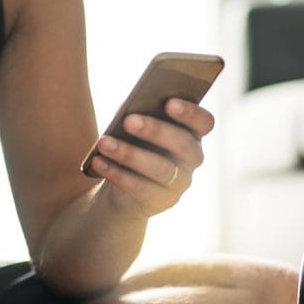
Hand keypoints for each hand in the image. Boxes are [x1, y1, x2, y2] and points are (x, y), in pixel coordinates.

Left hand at [90, 98, 214, 217]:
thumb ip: (143, 115)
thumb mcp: (141, 127)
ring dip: (130, 154)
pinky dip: (117, 173)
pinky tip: (99, 162)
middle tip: (128, 120)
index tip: (169, 102)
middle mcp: (192, 159)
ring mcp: (179, 183)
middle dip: (156, 131)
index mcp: (193, 133)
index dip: (191, 113)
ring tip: (104, 143)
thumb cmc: (135, 144)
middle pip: (183, 145)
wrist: (127, 188)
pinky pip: (140, 188)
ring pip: (160, 169)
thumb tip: (129, 109)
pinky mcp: (160, 201)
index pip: (205, 122)